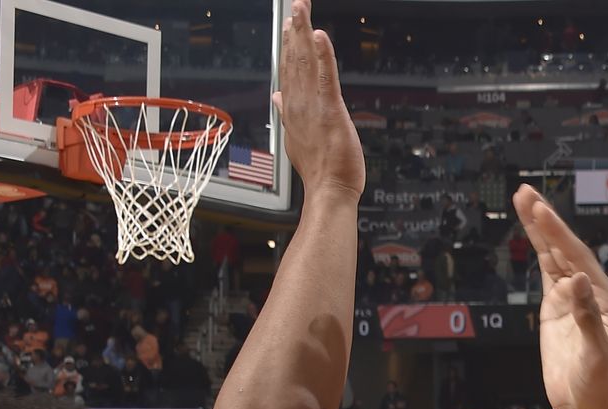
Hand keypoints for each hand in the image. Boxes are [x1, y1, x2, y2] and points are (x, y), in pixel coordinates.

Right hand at [272, 0, 363, 199]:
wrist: (328, 191)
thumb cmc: (319, 169)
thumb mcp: (298, 137)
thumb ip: (288, 113)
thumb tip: (278, 97)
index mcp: (293, 108)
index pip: (289, 69)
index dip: (289, 44)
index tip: (289, 23)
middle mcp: (298, 103)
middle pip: (295, 59)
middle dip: (295, 28)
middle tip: (296, 3)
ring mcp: (312, 106)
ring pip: (306, 62)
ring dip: (304, 32)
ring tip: (301, 8)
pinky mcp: (330, 111)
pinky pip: (326, 78)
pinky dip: (322, 56)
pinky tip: (319, 36)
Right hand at [511, 184, 607, 408]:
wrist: (583, 406)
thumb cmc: (596, 383)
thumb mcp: (595, 353)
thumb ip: (587, 316)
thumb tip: (576, 280)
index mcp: (605, 297)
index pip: (578, 257)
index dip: (558, 232)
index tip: (540, 209)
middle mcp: (590, 290)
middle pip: (565, 248)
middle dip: (546, 220)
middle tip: (525, 193)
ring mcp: (572, 296)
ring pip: (554, 255)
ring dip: (539, 229)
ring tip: (524, 200)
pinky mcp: (556, 307)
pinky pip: (546, 271)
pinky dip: (538, 250)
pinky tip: (531, 230)